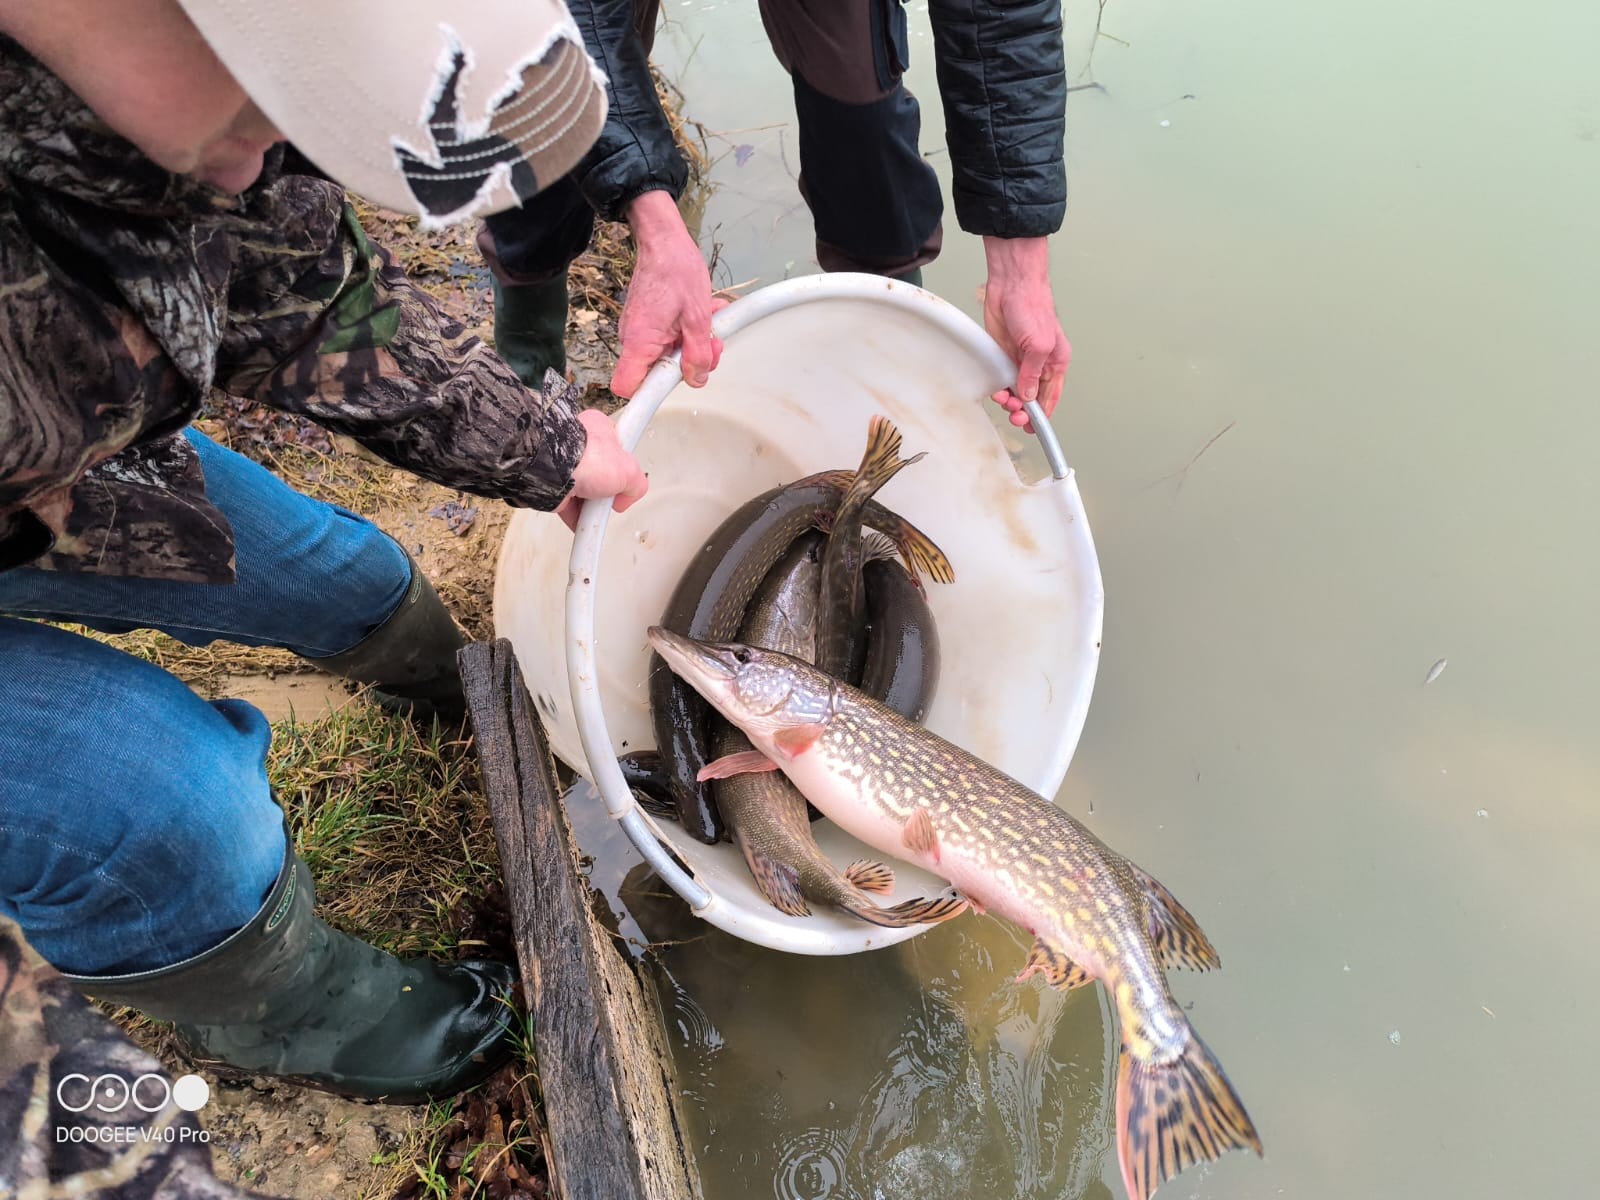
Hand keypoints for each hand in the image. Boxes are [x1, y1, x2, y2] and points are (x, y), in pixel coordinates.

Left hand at [554, 409, 648, 531]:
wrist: (552, 469)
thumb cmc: (585, 457)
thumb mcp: (629, 470)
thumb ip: (637, 483)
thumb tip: (629, 495)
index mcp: (600, 430)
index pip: (618, 450)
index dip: (624, 468)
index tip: (627, 479)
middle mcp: (581, 445)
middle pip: (602, 475)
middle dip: (607, 491)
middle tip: (611, 498)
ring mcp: (566, 466)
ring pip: (585, 492)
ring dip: (593, 507)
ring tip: (597, 512)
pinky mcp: (554, 486)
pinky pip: (569, 505)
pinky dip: (577, 518)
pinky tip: (585, 523)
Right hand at [610, 190, 726, 397]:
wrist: (663, 239)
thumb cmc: (676, 269)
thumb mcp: (697, 316)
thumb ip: (698, 353)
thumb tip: (697, 379)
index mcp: (640, 341)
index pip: (627, 386)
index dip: (647, 395)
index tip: (672, 388)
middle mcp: (633, 338)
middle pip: (656, 372)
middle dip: (688, 362)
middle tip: (711, 344)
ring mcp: (639, 329)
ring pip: (667, 354)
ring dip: (692, 343)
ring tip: (710, 321)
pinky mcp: (647, 321)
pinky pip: (667, 337)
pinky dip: (687, 331)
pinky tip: (703, 314)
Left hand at [981, 236, 1071, 433]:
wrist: (1011, 285)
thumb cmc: (1033, 307)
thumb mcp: (1039, 345)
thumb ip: (1033, 374)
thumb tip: (1029, 397)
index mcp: (1055, 362)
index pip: (1051, 397)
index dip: (1043, 415)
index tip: (1033, 429)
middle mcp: (1039, 365)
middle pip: (1032, 398)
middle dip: (1023, 410)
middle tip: (1014, 415)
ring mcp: (1020, 361)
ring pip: (1015, 392)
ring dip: (1009, 401)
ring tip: (1003, 400)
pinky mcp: (1003, 356)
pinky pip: (1001, 380)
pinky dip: (999, 390)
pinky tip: (997, 392)